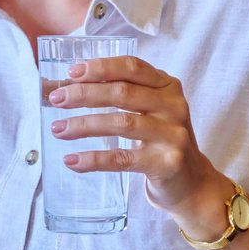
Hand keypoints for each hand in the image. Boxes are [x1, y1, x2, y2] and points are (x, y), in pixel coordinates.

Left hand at [46, 55, 229, 231]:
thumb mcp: (152, 110)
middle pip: (122, 93)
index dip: (100, 67)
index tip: (72, 72)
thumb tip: (72, 87)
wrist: (192, 182)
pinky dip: (93, 159)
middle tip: (56, 99)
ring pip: (121, 123)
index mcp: (168, 86)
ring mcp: (172, 135)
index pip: (132, 68)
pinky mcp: (166, 163)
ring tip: (58, 129)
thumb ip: (125, 94)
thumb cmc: (161, 140)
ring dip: (83, 125)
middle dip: (84, 94)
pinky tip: (72, 160)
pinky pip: (122, 158)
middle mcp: (174, 107)